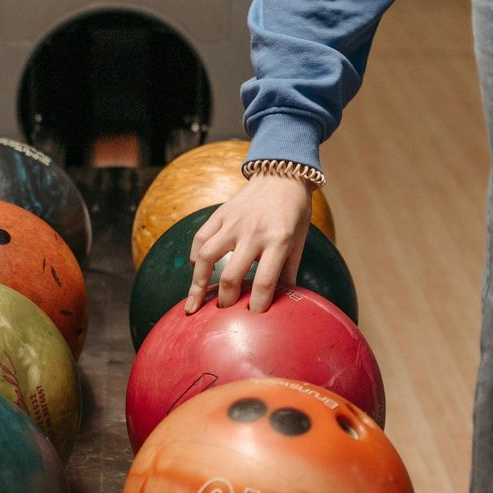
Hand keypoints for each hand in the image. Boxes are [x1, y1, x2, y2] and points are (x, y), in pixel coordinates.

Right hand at [183, 175, 312, 313]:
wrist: (282, 175)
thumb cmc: (294, 213)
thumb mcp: (299, 242)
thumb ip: (288, 272)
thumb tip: (282, 303)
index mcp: (279, 240)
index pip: (265, 281)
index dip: (258, 305)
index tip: (254, 317)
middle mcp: (253, 232)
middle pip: (231, 275)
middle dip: (226, 301)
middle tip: (225, 312)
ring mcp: (233, 222)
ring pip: (206, 257)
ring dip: (198, 284)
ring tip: (194, 303)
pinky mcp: (220, 213)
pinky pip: (200, 239)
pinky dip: (194, 258)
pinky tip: (194, 272)